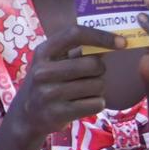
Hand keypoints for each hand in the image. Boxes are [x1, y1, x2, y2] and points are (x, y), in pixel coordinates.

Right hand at [5, 26, 122, 142]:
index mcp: (43, 52)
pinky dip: (96, 103)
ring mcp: (48, 93)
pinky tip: (83, 104)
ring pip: (98, 85)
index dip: (101, 36)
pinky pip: (96, 104)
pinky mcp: (58, 113)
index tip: (121, 43)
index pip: (75, 34)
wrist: (27, 115)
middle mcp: (42, 71)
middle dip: (100, 70)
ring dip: (98, 88)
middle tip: (91, 76)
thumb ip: (77, 51)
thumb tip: (115, 41)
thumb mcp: (53, 62)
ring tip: (83, 92)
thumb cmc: (48, 82)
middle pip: (93, 64)